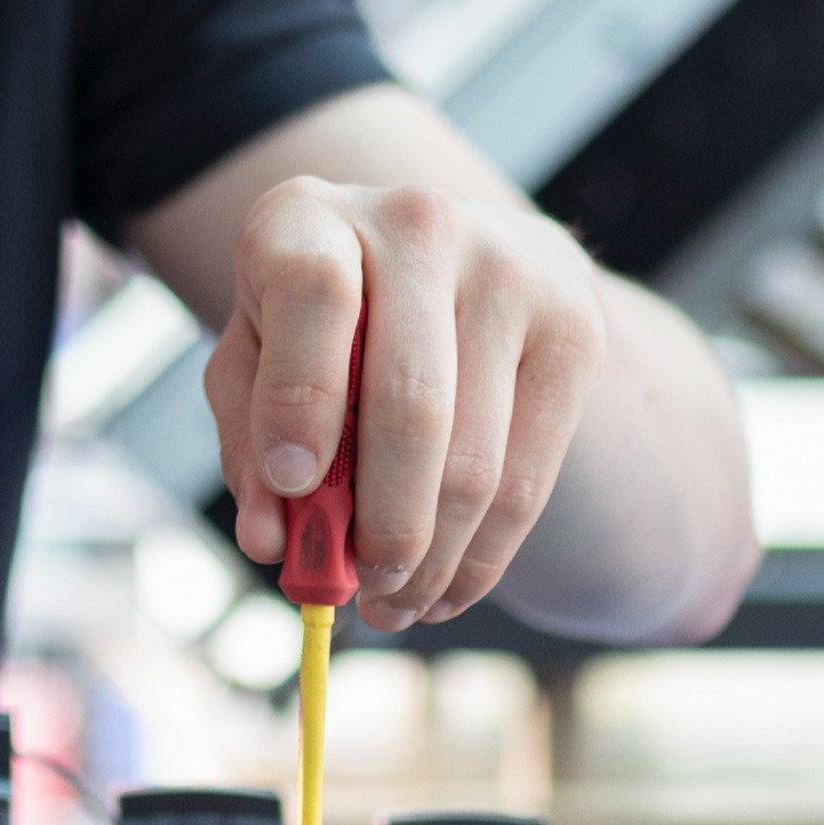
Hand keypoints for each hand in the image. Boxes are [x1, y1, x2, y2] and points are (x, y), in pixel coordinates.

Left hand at [206, 176, 610, 632]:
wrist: (451, 256)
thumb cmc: (323, 321)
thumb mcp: (255, 358)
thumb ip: (248, 441)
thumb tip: (270, 542)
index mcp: (311, 219)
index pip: (315, 297)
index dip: (300, 401)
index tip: (291, 489)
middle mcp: (418, 225)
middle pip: (412, 402)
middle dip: (383, 526)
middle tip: (363, 594)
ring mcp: (510, 270)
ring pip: (476, 460)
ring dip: (434, 559)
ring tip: (399, 606)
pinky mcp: (575, 327)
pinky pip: (529, 475)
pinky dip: (485, 555)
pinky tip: (450, 587)